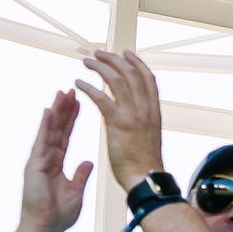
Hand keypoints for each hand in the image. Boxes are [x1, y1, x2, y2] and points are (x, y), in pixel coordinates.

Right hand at [19, 87, 95, 231]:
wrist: (46, 228)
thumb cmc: (59, 215)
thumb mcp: (75, 191)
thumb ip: (80, 175)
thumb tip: (88, 162)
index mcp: (56, 164)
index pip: (65, 136)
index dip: (71, 120)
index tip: (78, 104)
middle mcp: (46, 158)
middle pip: (57, 129)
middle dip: (64, 110)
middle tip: (70, 91)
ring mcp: (39, 160)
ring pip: (49, 131)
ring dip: (56, 112)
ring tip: (62, 93)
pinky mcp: (34, 165)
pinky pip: (41, 142)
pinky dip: (45, 127)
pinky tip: (49, 111)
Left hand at [73, 49, 168, 191]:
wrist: (145, 178)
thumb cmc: (146, 163)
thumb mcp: (151, 135)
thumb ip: (145, 120)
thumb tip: (139, 113)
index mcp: (154, 110)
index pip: (148, 78)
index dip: (137, 62)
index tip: (126, 53)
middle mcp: (145, 108)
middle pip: (131, 73)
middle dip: (114, 59)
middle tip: (99, 53)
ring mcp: (133, 114)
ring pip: (116, 80)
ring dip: (99, 68)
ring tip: (86, 63)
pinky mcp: (118, 123)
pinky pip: (101, 97)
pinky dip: (88, 87)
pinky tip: (78, 83)